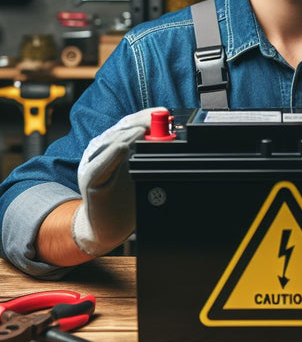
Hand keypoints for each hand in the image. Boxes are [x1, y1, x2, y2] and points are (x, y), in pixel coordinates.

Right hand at [72, 107, 165, 256]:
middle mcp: (100, 150)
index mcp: (113, 144)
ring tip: (146, 129)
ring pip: (111, 141)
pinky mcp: (90, 179)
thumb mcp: (142, 171)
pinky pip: (100, 164)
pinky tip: (123, 147)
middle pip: (121, 128)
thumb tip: (172, 135)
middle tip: (160, 119)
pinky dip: (112, 154)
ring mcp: (93, 163)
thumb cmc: (125, 199)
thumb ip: (151, 153)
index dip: (147, 116)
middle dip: (142, 122)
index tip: (165, 113)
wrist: (106, 227)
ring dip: (130, 134)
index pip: (131, 123)